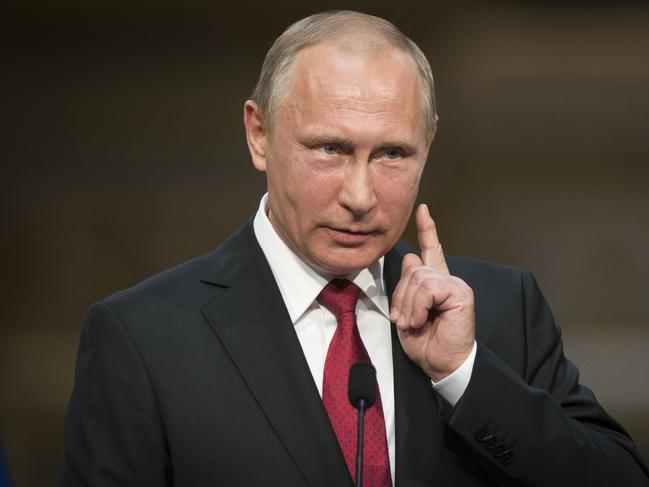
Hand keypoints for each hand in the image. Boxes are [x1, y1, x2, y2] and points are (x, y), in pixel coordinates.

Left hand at [390, 204, 474, 381]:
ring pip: (418, 278)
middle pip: (411, 268)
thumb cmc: (424, 342)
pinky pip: (428, 288)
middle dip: (400, 296)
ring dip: (409, 305)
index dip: (426, 229)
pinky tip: (422, 320)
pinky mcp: (460, 292)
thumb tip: (410, 259)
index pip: (430, 249)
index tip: (423, 209)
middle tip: (405, 319)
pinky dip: (419, 306)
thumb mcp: (406, 312)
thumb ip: (407, 286)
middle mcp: (446, 278)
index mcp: (434, 281)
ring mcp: (455, 283)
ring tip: (415, 323)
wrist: (442, 364)